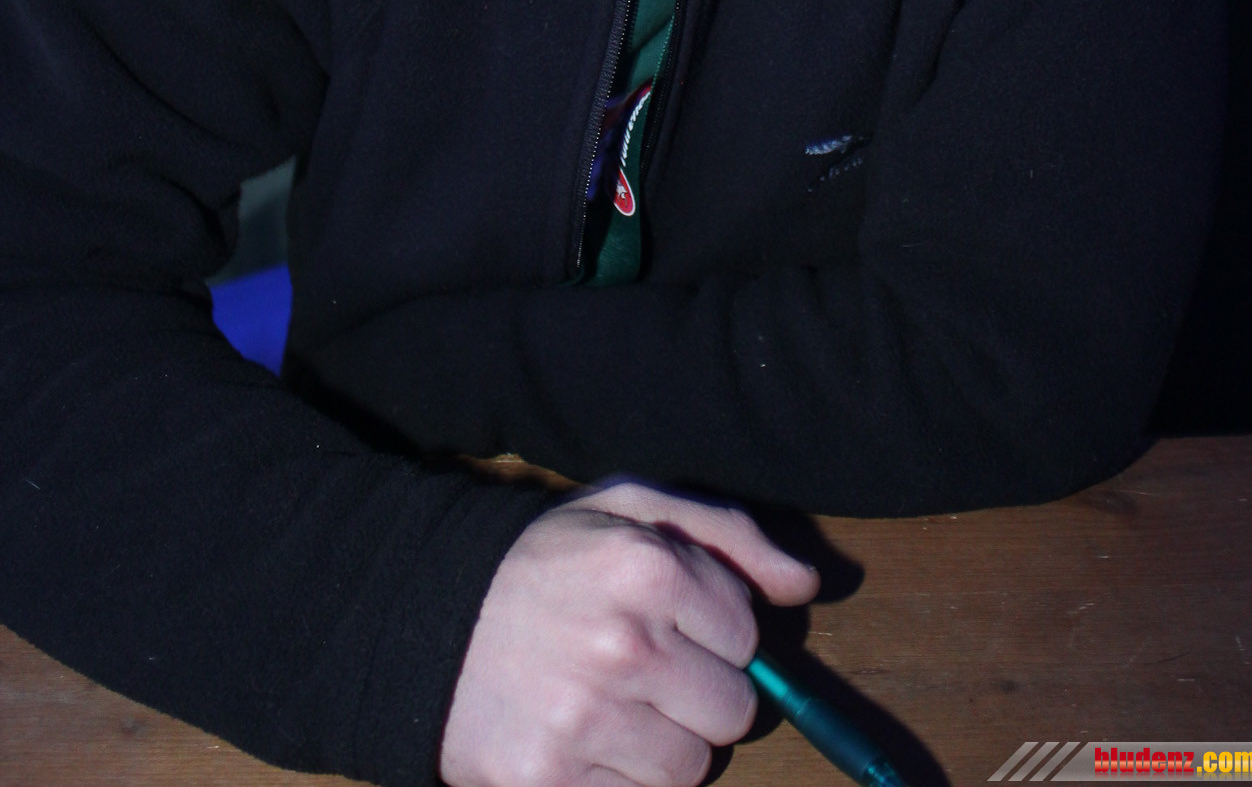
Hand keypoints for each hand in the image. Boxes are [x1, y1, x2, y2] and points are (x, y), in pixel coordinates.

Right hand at [439, 479, 819, 786]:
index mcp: (646, 568)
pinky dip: (620, 780)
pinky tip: (583, 739)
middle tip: (647, 670)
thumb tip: (806, 584)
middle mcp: (622, 645)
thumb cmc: (546, 561)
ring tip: (613, 704)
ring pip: (691, 768)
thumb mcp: (629, 510)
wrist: (426, 617)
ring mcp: (585, 721)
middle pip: (733, 711)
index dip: (713, 633)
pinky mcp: (550, 783)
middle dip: (700, 693)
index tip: (669, 623)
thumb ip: (728, 537)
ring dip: (664, 744)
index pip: (746, 636)